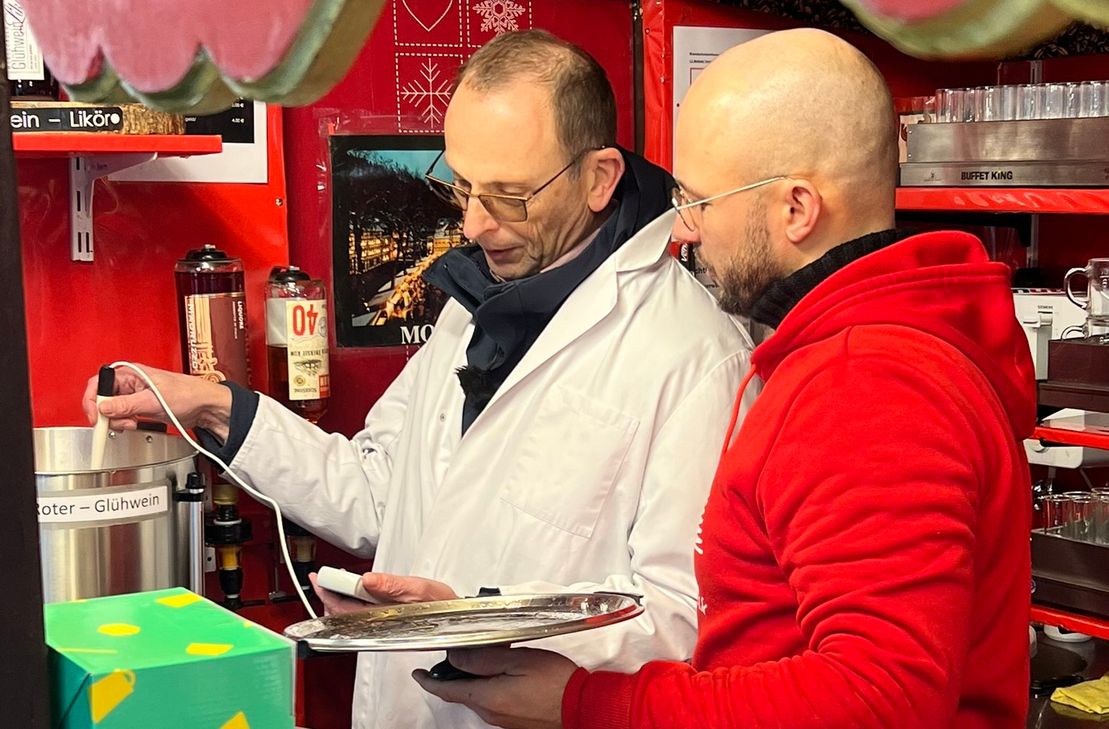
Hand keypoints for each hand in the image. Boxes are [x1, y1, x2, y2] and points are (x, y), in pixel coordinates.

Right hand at [81, 363, 231, 438]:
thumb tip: (104, 408)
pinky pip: (122, 415)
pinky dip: (124, 423)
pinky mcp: (139, 407)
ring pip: (111, 409)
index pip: (99, 383)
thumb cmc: (189, 394)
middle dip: (107, 414)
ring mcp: (134, 395)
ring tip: (132, 423)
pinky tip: (135, 424)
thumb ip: (127, 405)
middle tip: (118, 423)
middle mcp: (130, 382)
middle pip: (102, 399)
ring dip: (117, 420)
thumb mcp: (154, 401)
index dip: (92, 400)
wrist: (205, 406)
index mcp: (131, 372)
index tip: (96, 416)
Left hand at [308, 572, 457, 615]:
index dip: (329, 593)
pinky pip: (358, 614)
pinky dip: (350, 600)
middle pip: (341, 614)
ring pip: (348, 615)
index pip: (344, 609)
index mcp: (383, 620)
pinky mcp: (383, 621)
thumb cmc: (441, 605)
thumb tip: (367, 579)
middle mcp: (377, 626)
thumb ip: (392, 584)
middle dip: (328, 595)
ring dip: (338, 598)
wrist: (456, 617)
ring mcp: (379, 625)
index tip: (320, 577)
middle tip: (322, 578)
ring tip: (333, 581)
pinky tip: (352, 589)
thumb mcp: (419, 589)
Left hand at [413, 647, 575, 728]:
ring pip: (478, 697)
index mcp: (487, 698)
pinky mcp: (514, 720)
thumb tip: (456, 657)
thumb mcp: (517, 660)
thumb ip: (483, 659)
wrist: (582, 706)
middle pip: (462, 693)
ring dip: (475, 680)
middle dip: (455, 675)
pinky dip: (490, 687)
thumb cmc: (556, 683)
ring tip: (487, 658)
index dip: (428, 681)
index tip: (418, 673)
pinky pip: (493, 702)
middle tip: (459, 654)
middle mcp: (491, 713)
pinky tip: (504, 674)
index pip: (447, 690)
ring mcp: (503, 719)